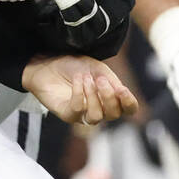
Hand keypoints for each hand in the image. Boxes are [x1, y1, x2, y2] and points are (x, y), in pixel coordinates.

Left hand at [22, 54, 138, 124]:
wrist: (48, 63)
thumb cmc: (73, 66)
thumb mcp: (97, 68)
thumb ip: (112, 81)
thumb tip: (122, 93)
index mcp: (109, 98)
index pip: (128, 109)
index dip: (129, 102)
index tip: (122, 89)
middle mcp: (99, 109)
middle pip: (114, 114)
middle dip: (108, 96)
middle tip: (99, 79)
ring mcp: (82, 114)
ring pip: (96, 116)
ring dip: (92, 95)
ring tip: (86, 79)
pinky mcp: (67, 115)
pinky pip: (78, 110)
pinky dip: (79, 93)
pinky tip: (76, 80)